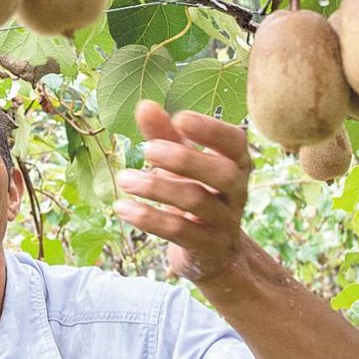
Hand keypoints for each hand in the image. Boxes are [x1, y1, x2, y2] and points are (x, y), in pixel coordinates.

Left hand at [112, 101, 252, 286]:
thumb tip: (144, 105)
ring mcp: (224, 221)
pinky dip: (149, 218)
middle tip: (148, 150)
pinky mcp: (206, 247)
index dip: (211, 130)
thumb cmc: (197, 194)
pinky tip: (122, 208)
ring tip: (124, 178)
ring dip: (157, 188)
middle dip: (184, 159)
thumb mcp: (182, 164)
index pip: (235, 142)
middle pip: (222, 173)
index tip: (180, 118)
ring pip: (196, 201)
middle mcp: (237, 192)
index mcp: (236, 163)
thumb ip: (165, 135)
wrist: (213, 253)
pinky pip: (179, 231)